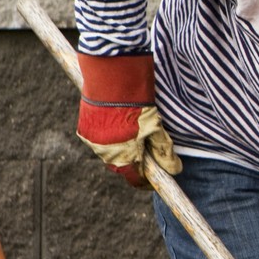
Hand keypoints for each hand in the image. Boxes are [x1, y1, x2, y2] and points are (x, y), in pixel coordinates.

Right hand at [76, 52, 180, 186]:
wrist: (111, 79)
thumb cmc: (136, 103)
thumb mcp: (155, 127)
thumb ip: (163, 151)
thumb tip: (175, 169)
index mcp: (122, 157)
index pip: (136, 178)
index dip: (149, 179)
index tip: (158, 176)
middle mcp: (103, 152)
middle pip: (123, 165)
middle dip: (136, 161)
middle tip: (150, 151)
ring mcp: (91, 140)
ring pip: (111, 151)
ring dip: (123, 147)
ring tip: (136, 134)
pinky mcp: (84, 127)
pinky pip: (100, 138)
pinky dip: (111, 136)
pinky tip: (122, 124)